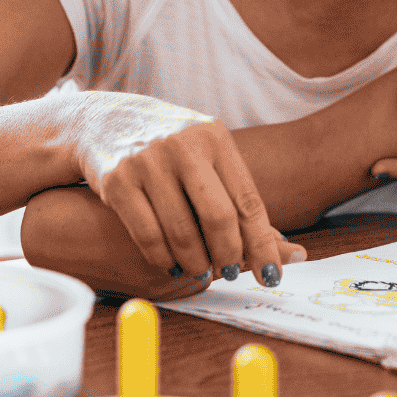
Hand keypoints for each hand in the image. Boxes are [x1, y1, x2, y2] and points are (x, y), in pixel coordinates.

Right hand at [65, 92, 305, 286]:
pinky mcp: (118, 180)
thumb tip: (288, 251)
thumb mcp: (208, 154)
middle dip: (228, 255)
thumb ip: (240, 196)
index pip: (247, 200)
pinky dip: (163, 258)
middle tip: (229, 273)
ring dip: (195, 262)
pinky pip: (147, 235)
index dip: (262, 244)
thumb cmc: (173, 148)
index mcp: (215, 138)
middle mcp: (184, 146)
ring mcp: (148, 161)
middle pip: (219, 217)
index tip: (271, 275)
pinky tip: (170, 264)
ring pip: (182, 232)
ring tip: (201, 271)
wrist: (108, 121)